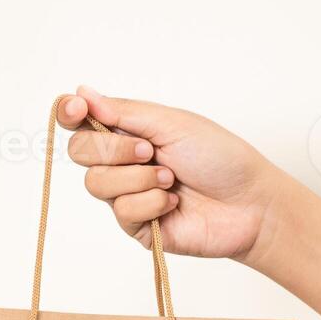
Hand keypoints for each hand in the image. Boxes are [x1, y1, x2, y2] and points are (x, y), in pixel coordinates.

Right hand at [57, 86, 286, 261]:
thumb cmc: (221, 159)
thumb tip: (82, 92)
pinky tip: (175, 203)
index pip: (81, 122)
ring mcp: (129, 196)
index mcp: (131, 131)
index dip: (70, 114)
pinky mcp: (138, 227)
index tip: (77, 109)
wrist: (250, 204)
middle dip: (112, 150)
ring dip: (137, 179)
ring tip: (171, 179)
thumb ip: (124, 112)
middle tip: (150, 152)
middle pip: (80, 153)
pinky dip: (151, 203)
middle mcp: (124, 163)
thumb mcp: (172, 124)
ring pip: (97, 185)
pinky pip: (122, 212)